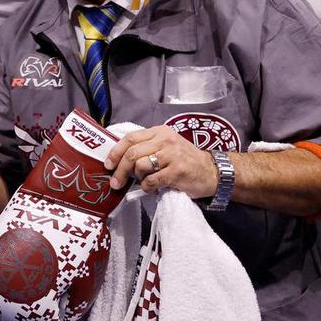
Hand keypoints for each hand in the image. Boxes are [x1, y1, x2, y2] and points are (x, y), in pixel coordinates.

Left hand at [104, 125, 218, 196]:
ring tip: (145, 182)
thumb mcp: (166, 146)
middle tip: (115, 183)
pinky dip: (147, 187)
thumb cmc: (184, 160)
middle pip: (132, 154)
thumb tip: (118, 159)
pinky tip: (153, 187)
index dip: (115, 152)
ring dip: (137, 179)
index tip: (108, 164)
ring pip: (140, 167)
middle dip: (120, 170)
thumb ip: (146, 147)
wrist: (212, 171)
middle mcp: (165, 141)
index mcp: (160, 132)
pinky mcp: (177, 171)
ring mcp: (172, 155)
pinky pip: (152, 180)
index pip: (130, 138)